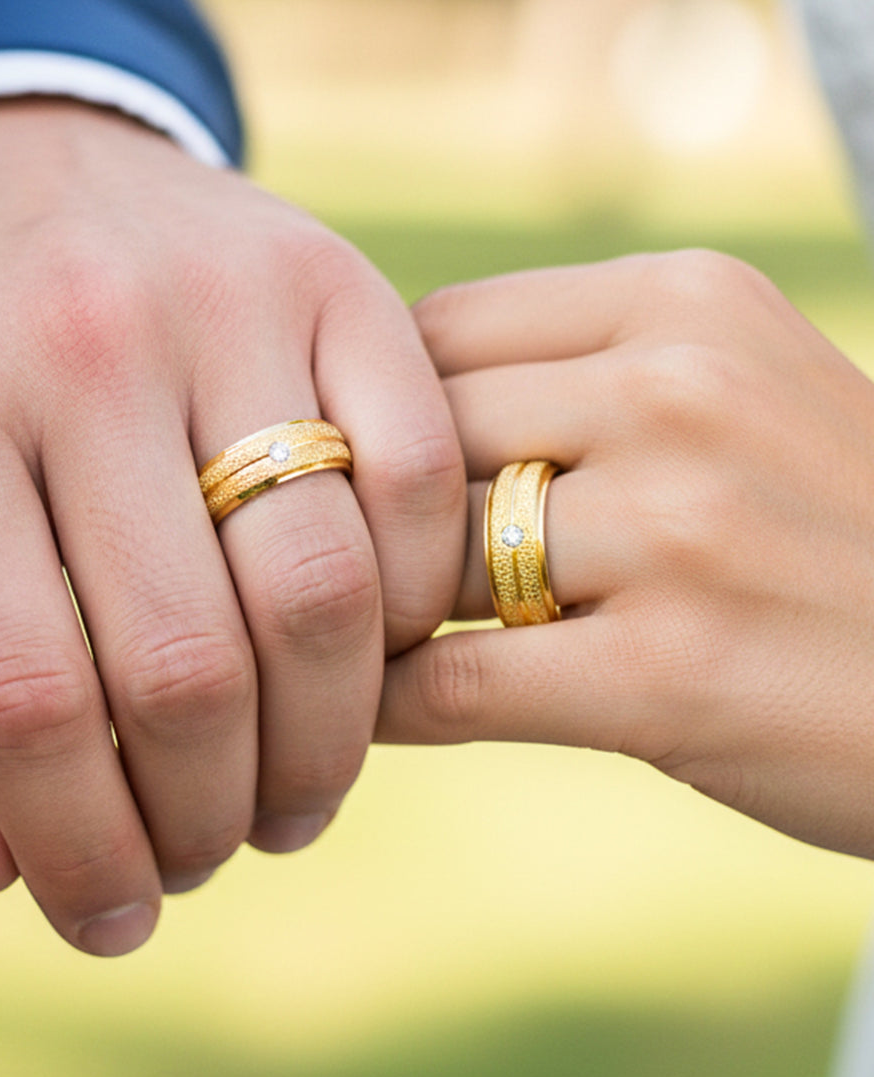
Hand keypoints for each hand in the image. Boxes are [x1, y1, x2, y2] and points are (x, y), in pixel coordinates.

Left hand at [0, 100, 465, 953]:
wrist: (4, 159)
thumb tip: (4, 859)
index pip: (26, 696)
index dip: (82, 849)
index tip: (113, 916)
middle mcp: (84, 342)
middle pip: (189, 663)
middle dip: (209, 814)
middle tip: (209, 852)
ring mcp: (230, 303)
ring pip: (319, 588)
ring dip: (321, 744)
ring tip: (290, 794)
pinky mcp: (340, 284)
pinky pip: (413, 482)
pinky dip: (402, 603)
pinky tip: (358, 654)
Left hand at [378, 250, 873, 858]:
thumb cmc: (829, 526)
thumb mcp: (736, 389)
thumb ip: (584, 376)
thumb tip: (391, 411)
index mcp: (684, 301)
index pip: (442, 328)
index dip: (375, 407)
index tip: (347, 467)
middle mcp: (679, 391)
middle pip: (422, 436)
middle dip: (363, 509)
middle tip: (316, 561)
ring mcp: (678, 530)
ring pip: (427, 558)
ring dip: (372, 610)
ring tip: (338, 639)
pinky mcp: (670, 673)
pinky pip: (454, 682)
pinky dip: (387, 702)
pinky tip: (364, 712)